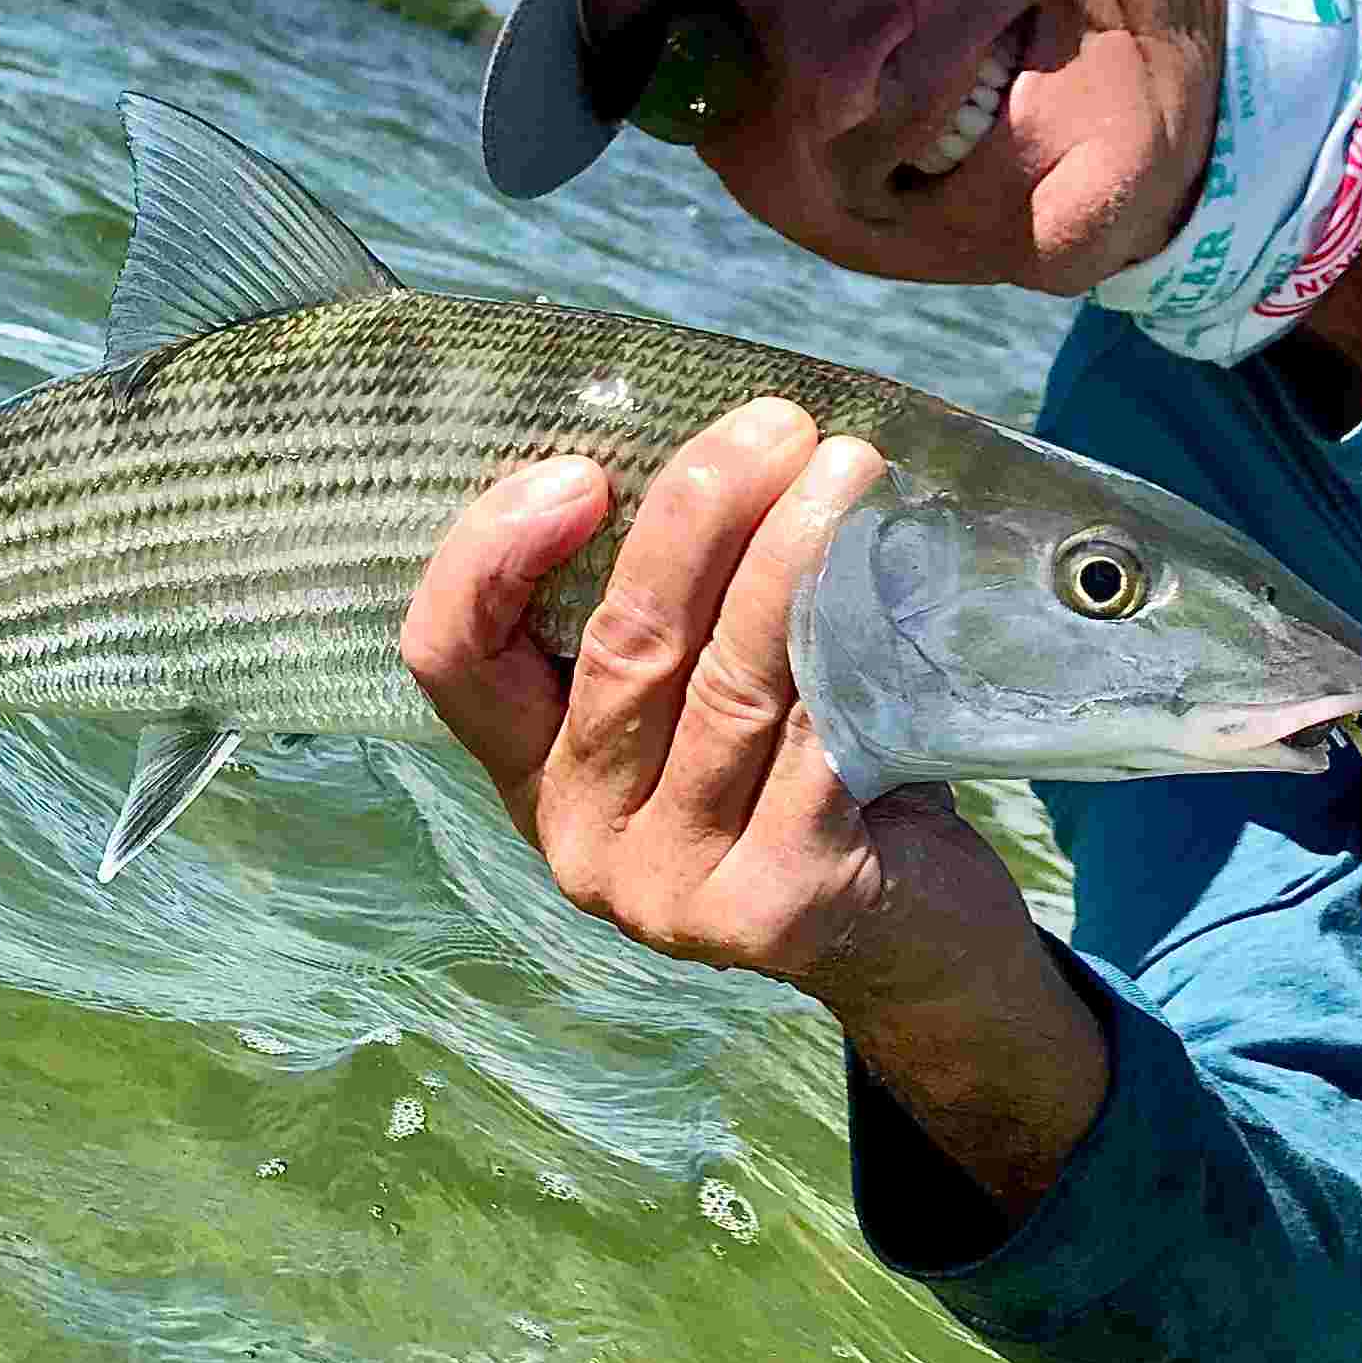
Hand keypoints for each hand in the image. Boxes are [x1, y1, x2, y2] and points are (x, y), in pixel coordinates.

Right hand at [402, 395, 1107, 1211]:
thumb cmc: (803, 769)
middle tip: (771, 426)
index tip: (576, 471)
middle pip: (622, 648)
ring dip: (791, 558)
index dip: (490, 557)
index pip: (449, 657)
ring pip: (727, 688)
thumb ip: (675, 602)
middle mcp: (580, 837)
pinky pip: (814, 746)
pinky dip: (850, 649)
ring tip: (848, 467)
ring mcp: (671, 887)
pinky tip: (886, 573)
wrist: (912, 936)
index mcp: (533, 768)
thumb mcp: (703, 690)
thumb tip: (708, 432)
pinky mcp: (775, 905)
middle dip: (695, 515)